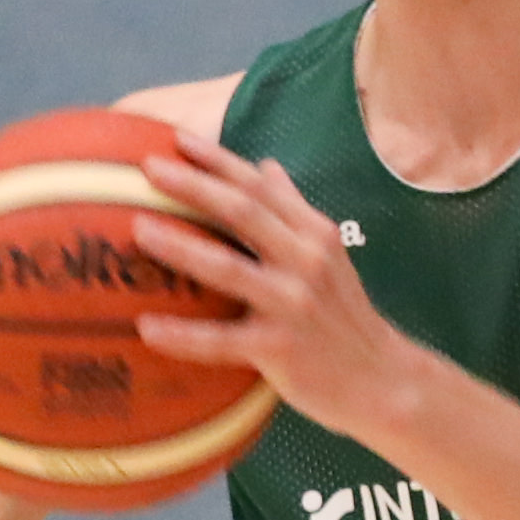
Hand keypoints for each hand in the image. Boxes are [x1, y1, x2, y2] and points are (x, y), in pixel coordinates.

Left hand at [130, 133, 436, 449]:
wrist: (382, 380)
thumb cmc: (343, 317)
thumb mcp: (328, 255)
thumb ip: (293, 211)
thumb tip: (265, 165)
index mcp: (314, 233)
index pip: (260, 186)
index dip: (218, 160)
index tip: (176, 138)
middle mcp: (306, 261)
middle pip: (243, 212)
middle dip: (193, 186)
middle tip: (147, 169)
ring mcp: (293, 305)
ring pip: (228, 269)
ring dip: (180, 247)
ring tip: (138, 230)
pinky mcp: (280, 350)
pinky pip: (221, 341)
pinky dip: (183, 334)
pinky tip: (147, 327)